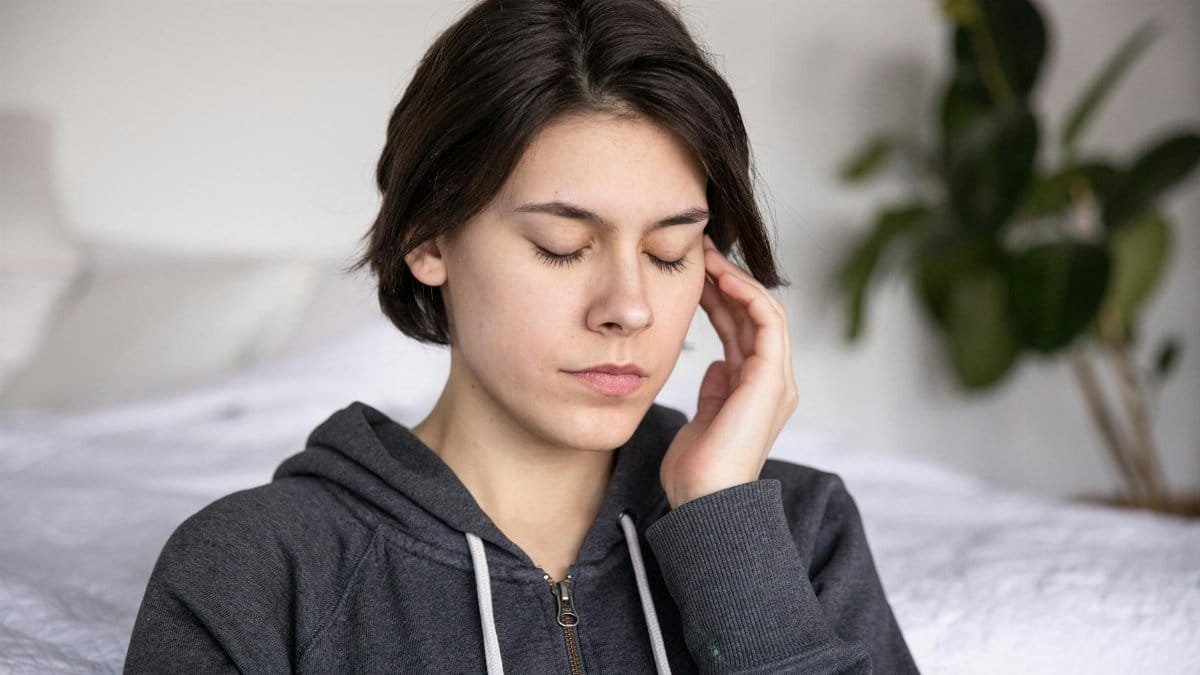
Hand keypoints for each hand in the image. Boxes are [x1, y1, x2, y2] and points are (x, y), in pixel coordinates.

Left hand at [659, 234, 798, 508]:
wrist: (703, 500)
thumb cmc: (696, 469)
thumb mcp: (703, 418)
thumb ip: (714, 389)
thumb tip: (716, 365)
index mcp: (754, 389)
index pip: (742, 329)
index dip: (719, 298)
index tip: (692, 274)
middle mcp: (771, 381)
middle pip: (753, 315)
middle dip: (727, 281)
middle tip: (699, 252)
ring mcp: (775, 380)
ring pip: (763, 312)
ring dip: (736, 280)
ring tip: (707, 257)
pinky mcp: (772, 379)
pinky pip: (768, 323)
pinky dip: (749, 296)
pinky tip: (723, 279)